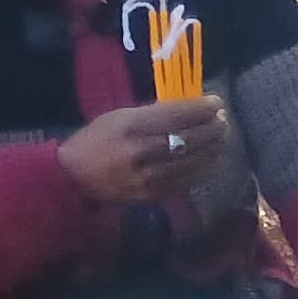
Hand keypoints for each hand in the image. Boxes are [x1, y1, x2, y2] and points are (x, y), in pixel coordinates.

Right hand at [59, 97, 226, 204]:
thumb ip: (155, 114)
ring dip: (214, 149)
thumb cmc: (97, 140)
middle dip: (214, 128)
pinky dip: (203, 168)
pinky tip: (209, 159)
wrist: (74, 177)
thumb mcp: (120, 116)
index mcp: (133, 126)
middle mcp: (144, 151)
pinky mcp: (154, 195)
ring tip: (221, 139)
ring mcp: (150, 176)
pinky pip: (188, 181)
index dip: (203, 109)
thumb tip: (191, 110)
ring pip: (196, 161)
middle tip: (223, 121)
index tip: (217, 103)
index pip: (180, 114)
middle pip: (193, 138)